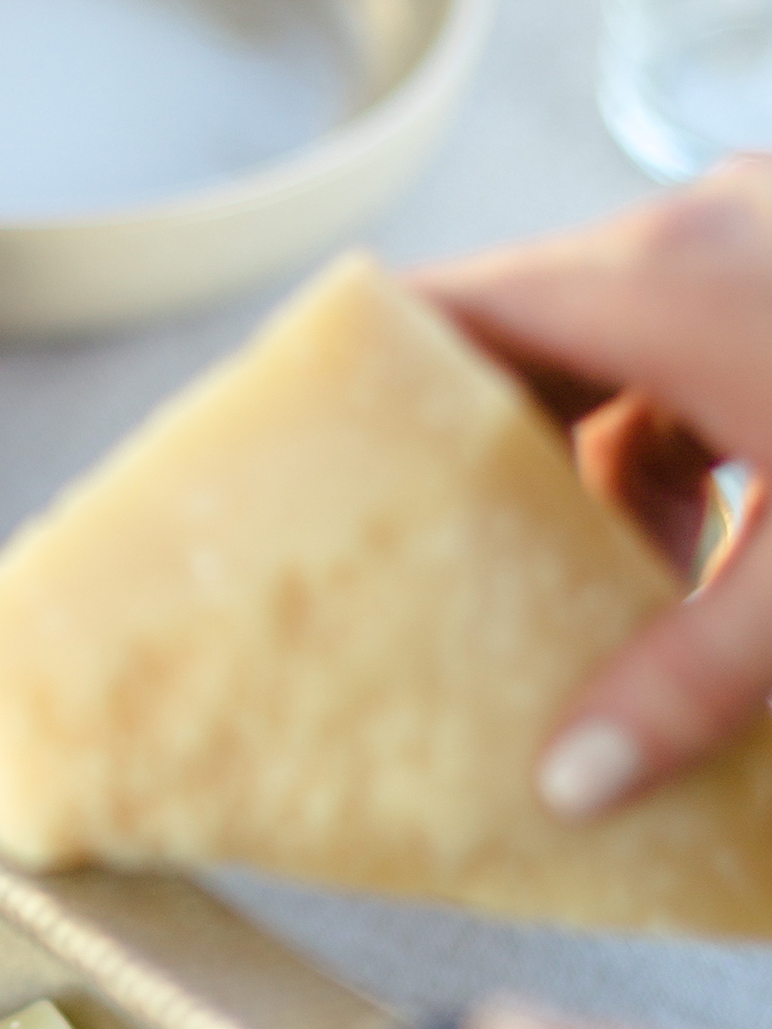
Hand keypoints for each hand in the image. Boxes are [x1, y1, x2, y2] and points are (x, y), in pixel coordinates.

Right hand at [413, 156, 771, 820]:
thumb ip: (687, 686)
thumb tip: (571, 788)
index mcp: (664, 279)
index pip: (441, 307)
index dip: (356, 387)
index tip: (300, 476)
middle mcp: (708, 239)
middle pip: (528, 350)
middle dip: (493, 481)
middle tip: (455, 593)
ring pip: (631, 371)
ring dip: (610, 492)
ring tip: (624, 608)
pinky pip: (718, 376)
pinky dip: (701, 471)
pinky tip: (735, 569)